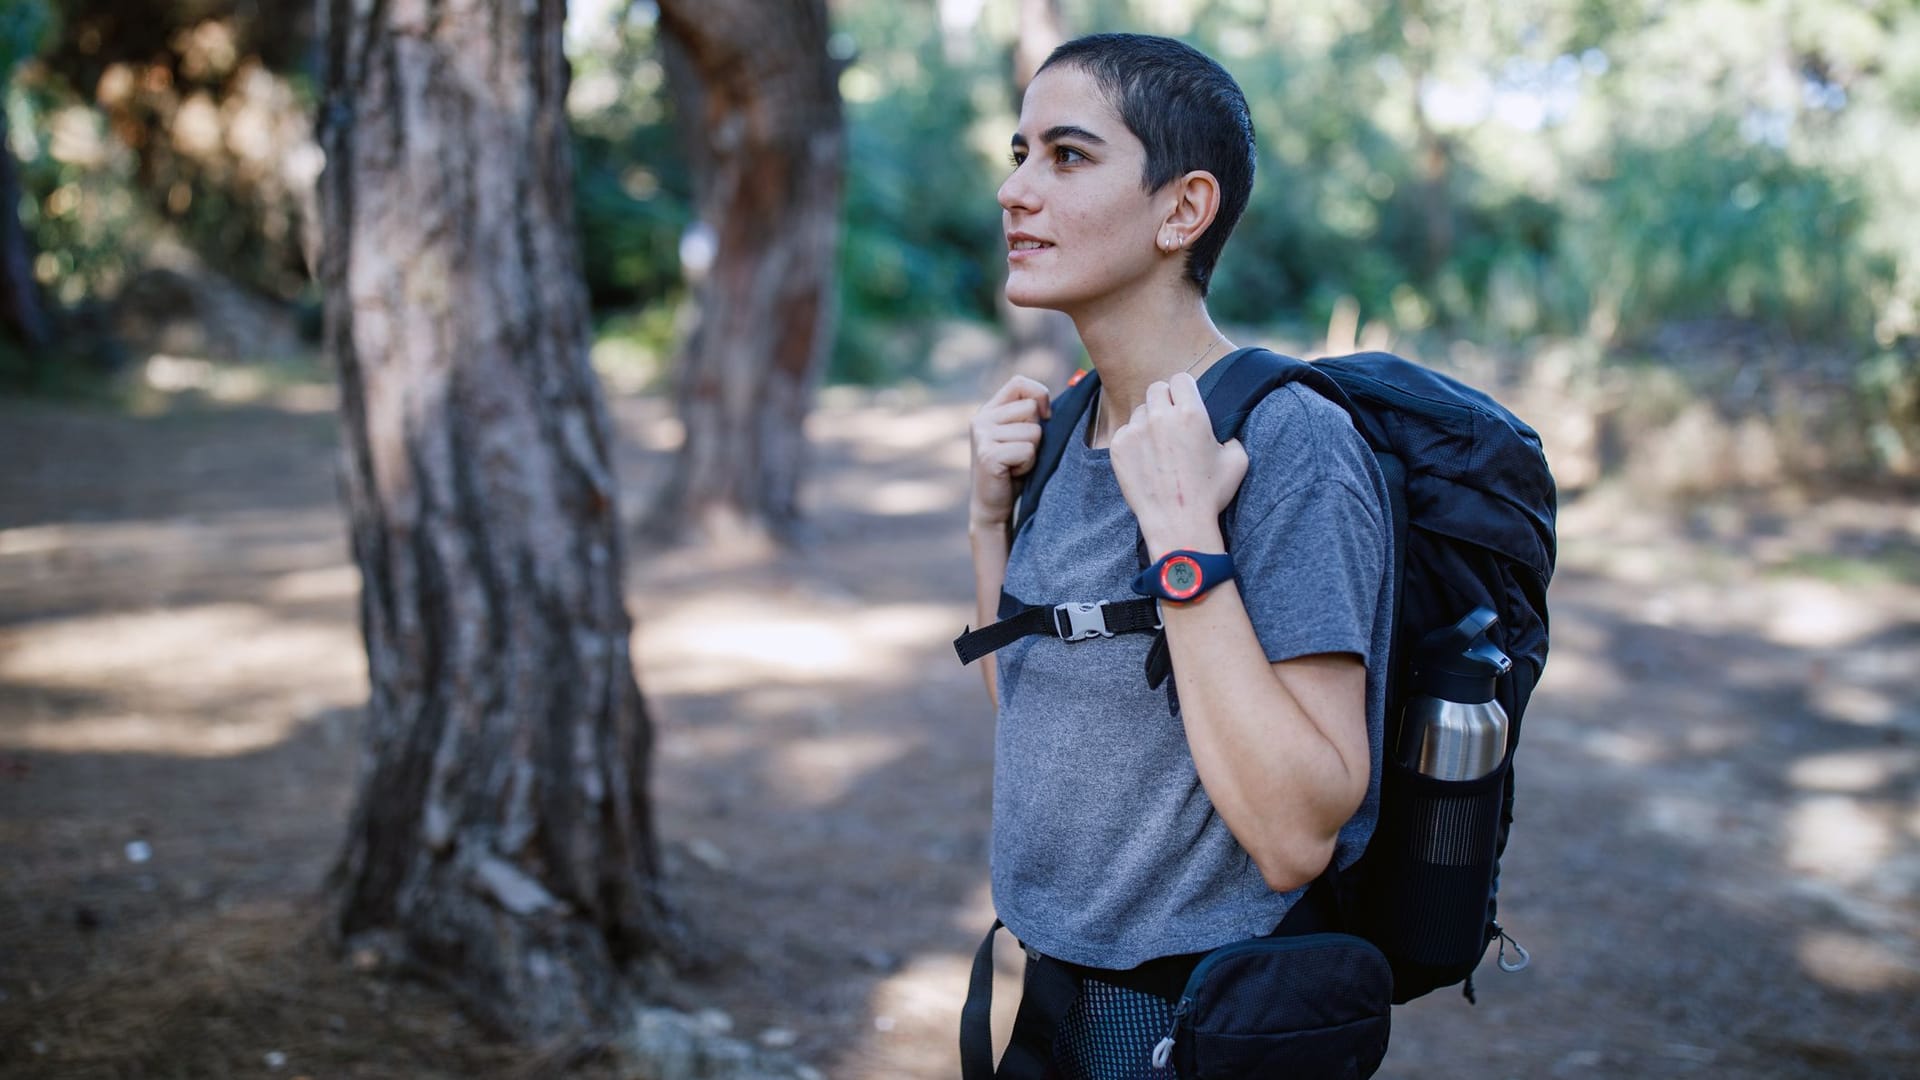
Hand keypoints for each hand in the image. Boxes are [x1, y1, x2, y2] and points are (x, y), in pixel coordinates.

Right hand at [968, 375, 1051, 529]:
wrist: (993, 507)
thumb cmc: (1013, 471)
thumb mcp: (1020, 436)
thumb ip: (1030, 416)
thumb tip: (1051, 404)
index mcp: (988, 410)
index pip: (1019, 382)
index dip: (1039, 395)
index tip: (1044, 417)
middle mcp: (981, 419)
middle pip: (1031, 408)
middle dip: (1036, 433)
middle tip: (1020, 453)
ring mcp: (982, 436)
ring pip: (1033, 431)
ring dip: (1032, 452)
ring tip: (1016, 464)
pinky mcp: (988, 455)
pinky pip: (1027, 450)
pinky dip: (1027, 465)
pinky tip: (1012, 473)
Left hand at [1110, 372, 1246, 555]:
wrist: (1178, 523)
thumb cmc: (1211, 494)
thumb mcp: (1237, 460)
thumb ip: (1230, 434)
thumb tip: (1222, 428)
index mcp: (1191, 413)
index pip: (1180, 379)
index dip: (1184, 390)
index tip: (1185, 403)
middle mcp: (1160, 417)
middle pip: (1157, 388)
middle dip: (1165, 401)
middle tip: (1171, 422)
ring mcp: (1135, 431)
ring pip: (1141, 411)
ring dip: (1149, 421)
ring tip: (1159, 447)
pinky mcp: (1118, 447)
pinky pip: (1125, 431)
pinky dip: (1133, 440)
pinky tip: (1146, 460)